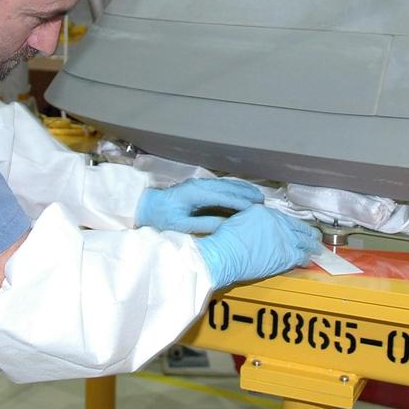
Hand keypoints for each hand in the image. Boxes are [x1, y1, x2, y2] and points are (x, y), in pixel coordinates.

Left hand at [136, 178, 264, 233]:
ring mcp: (199, 184)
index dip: (239, 202)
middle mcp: (199, 185)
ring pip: (225, 184)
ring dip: (241, 189)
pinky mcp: (198, 186)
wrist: (146, 206)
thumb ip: (204, 224)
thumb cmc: (161, 217)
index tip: (254, 208)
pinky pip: (220, 186)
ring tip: (256, 195)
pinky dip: (233, 189)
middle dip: (245, 193)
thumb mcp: (181, 225)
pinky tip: (241, 192)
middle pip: (227, 187)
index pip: (223, 197)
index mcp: (195, 193)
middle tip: (261, 201)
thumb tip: (226, 225)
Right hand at [196, 206, 321, 288]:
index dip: (293, 225)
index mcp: (266, 213)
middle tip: (314, 236)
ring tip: (316, 249)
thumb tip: (260, 225)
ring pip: (304, 242)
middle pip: (299, 228)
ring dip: (311, 246)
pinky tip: (309, 261)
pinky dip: (306, 259)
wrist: (227, 254)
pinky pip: (301, 256)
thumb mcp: (239, 219)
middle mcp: (279, 224)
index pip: (285, 218)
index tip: (295, 228)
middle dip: (308, 233)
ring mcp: (284, 239)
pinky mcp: (286, 256)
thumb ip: (254, 220)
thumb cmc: (227, 239)